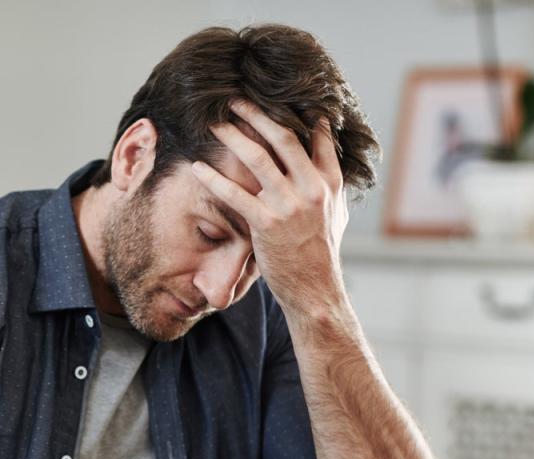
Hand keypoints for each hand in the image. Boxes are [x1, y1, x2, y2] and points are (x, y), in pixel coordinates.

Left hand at [190, 99, 349, 318]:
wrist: (315, 289)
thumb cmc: (321, 253)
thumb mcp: (336, 214)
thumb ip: (330, 186)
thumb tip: (327, 160)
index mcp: (330, 182)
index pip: (316, 136)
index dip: (296, 112)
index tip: (277, 94)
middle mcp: (312, 187)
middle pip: (282, 136)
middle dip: (256, 115)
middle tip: (235, 100)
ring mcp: (289, 204)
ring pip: (257, 157)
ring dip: (232, 136)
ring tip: (213, 124)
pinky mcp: (266, 223)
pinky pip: (234, 194)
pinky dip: (213, 178)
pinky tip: (197, 167)